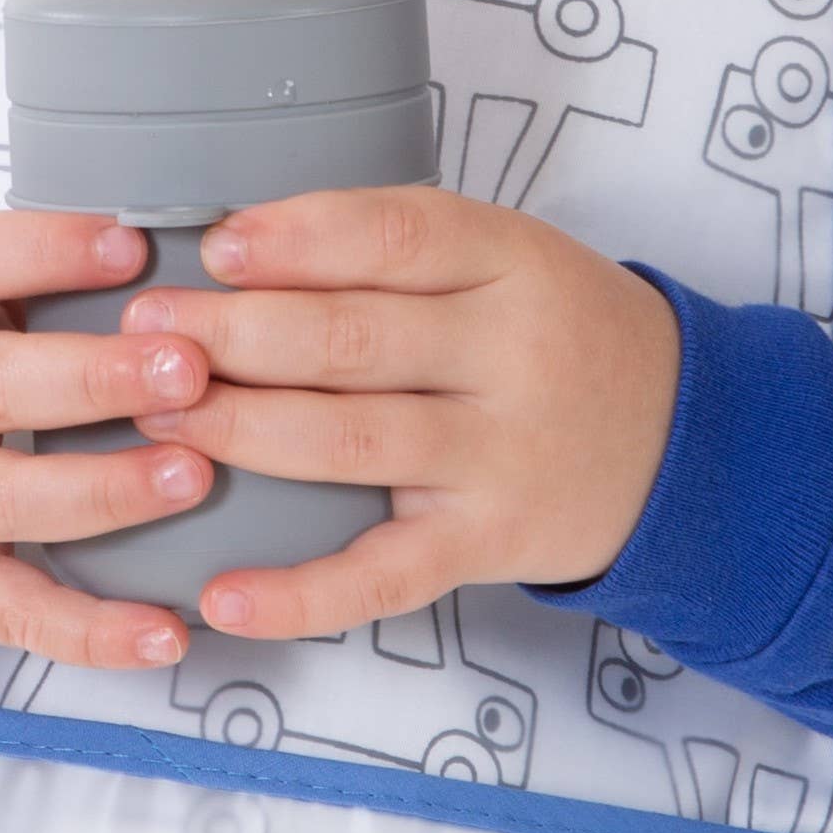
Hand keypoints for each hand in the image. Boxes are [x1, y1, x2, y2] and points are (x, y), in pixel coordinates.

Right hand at [0, 209, 209, 671]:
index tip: (131, 245)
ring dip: (104, 491)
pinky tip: (162, 633)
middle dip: (93, 377)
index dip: (44, 250)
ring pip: (4, 500)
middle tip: (189, 367)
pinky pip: (5, 611)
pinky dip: (86, 630)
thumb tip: (147, 246)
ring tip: (193, 475)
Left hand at [117, 186, 681, 640]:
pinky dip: (300, 593)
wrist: (686, 440)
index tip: (214, 245)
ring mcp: (499, 456)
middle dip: (232, 334)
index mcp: (510, 260)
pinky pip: (385, 574)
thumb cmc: (559, 330)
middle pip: (351, 340)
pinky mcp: (488, 544)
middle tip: (146, 329)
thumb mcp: (508, 254)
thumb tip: (241, 242)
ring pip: (351, 442)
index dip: (296, 240)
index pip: (392, 237)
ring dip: (241, 429)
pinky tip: (224, 594)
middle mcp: (508, 354)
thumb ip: (396, 247)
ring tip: (158, 414)